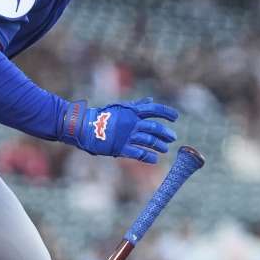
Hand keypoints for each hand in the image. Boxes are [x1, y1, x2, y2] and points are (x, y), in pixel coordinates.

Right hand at [58, 98, 177, 163]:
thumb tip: (150, 100)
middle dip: (165, 133)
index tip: (175, 117)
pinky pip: (139, 153)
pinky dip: (148, 156)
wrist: (84, 127)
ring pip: (148, 140)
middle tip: (172, 137)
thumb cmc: (102, 116)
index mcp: (131, 111)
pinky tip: (154, 159)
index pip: (153, 109)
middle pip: (154, 127)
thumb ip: (136, 105)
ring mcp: (126, 135)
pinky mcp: (120, 147)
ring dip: (159, 145)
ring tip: (165, 149)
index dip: (166, 112)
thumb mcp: (120, 108)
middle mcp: (131, 122)